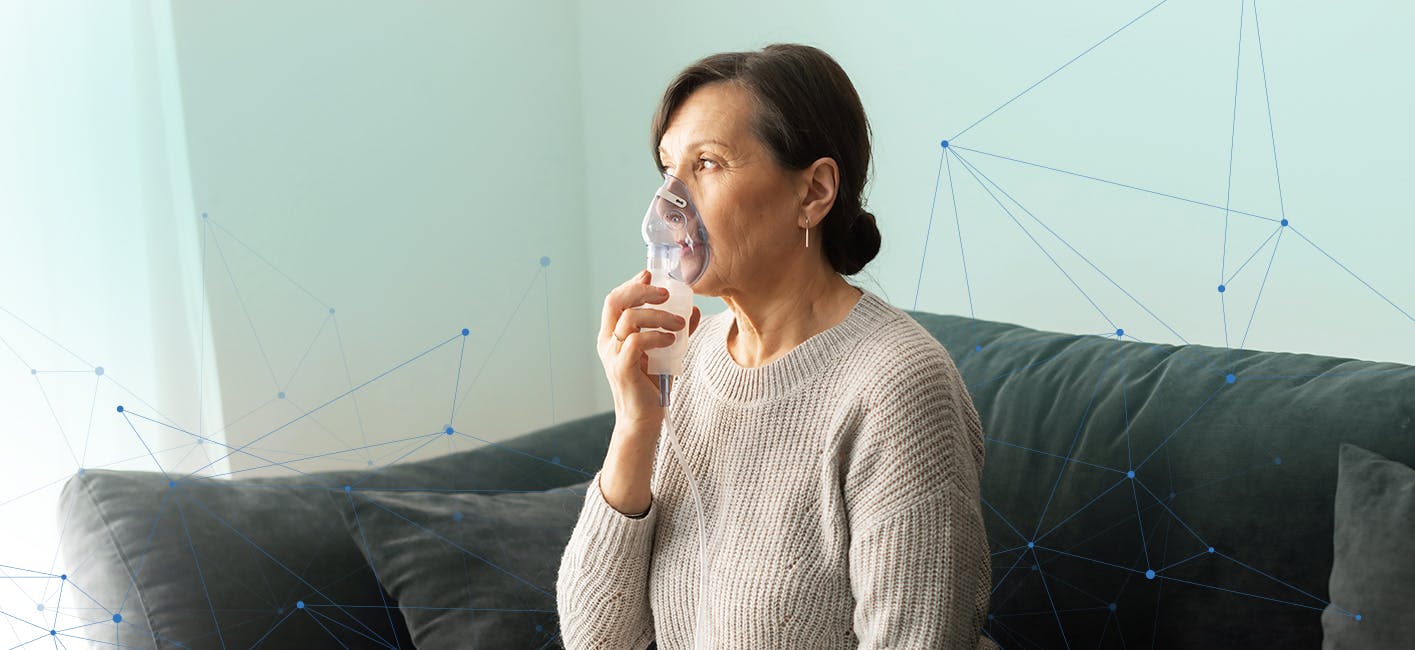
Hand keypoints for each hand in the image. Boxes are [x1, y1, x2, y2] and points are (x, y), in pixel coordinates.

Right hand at [598, 269, 701, 431]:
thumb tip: (692, 309)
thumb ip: (676, 330)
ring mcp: (613, 355)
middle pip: (616, 302)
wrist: (645, 419)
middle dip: (642, 291)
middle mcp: (608, 342)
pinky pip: (636, 341)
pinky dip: (656, 336)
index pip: (615, 300)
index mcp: (613, 335)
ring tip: (679, 324)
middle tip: (666, 293)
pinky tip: (671, 340)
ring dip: (658, 315)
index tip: (650, 275)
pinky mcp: (622, 368)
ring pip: (630, 318)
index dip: (632, 284)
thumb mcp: (666, 351)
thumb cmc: (652, 385)